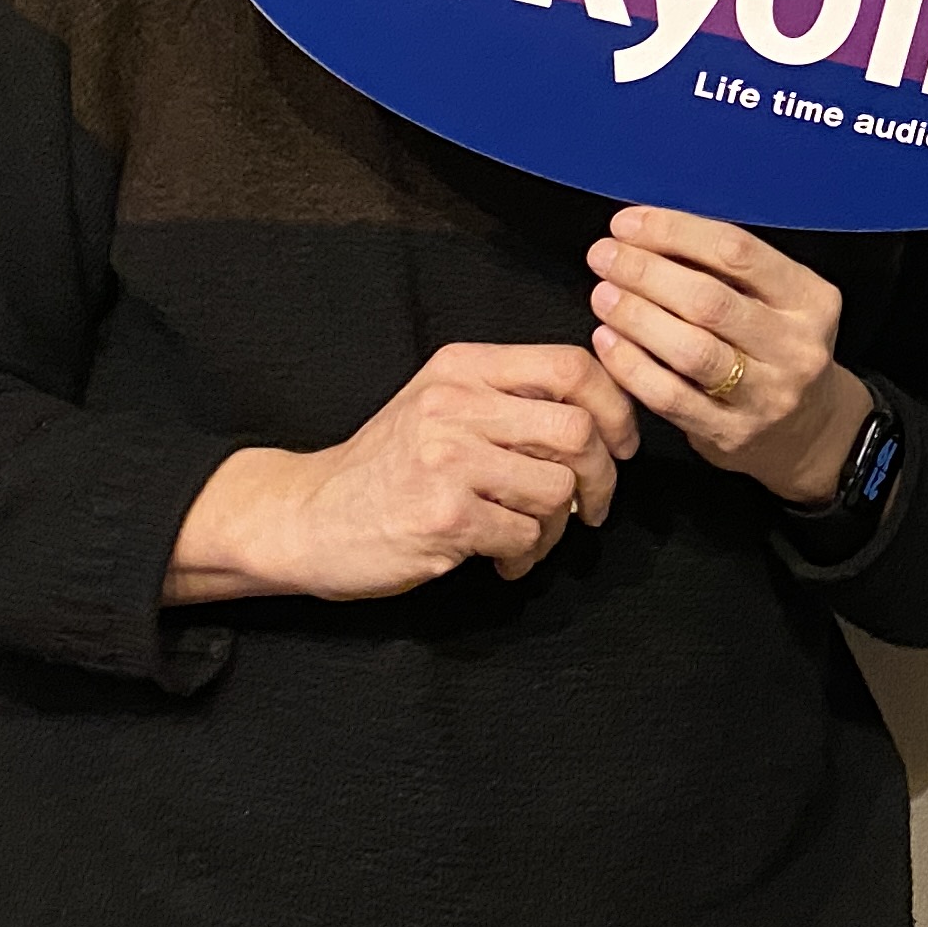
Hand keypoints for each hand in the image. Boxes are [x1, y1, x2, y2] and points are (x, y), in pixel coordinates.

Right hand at [164, 343, 637, 601]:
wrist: (306, 517)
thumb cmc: (386, 466)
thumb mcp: (440, 405)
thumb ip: (510, 399)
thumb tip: (604, 421)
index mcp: (463, 367)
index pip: (571, 365)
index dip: (615, 407)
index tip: (622, 445)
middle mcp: (455, 404)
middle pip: (577, 429)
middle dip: (603, 477)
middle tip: (592, 507)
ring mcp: (447, 459)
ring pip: (557, 489)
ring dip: (559, 527)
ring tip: (530, 539)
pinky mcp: (443, 515)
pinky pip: (524, 536)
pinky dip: (525, 557)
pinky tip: (501, 561)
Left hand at [585, 206, 869, 506]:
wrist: (807, 429)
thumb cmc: (776, 349)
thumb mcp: (776, 300)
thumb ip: (726, 270)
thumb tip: (649, 233)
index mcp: (809, 299)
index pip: (737, 252)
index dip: (675, 232)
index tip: (629, 224)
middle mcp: (795, 347)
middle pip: (709, 301)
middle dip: (646, 273)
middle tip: (604, 257)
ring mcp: (766, 395)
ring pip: (690, 351)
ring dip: (636, 317)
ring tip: (603, 295)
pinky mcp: (733, 433)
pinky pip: (671, 397)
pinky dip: (631, 366)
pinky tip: (608, 341)